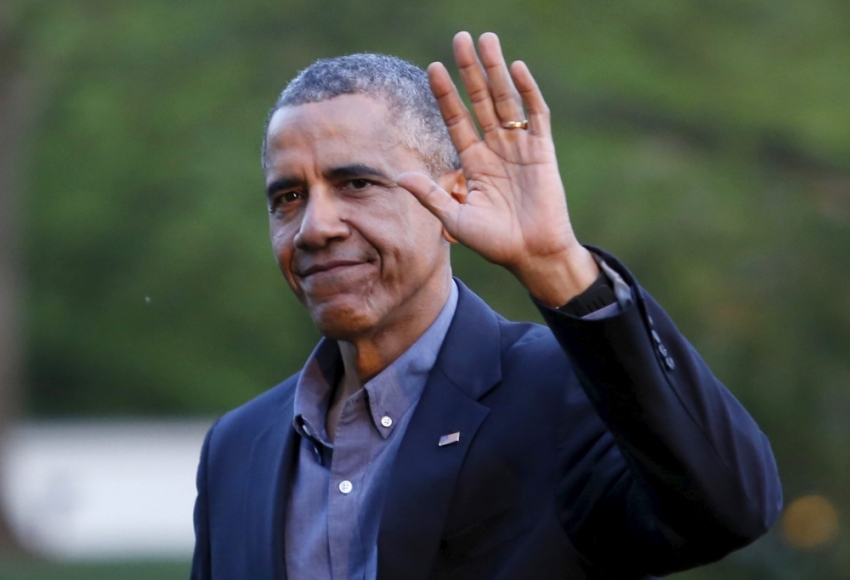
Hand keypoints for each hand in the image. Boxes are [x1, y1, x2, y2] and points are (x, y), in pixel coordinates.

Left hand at [396, 31, 597, 306]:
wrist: (532, 254)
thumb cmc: (494, 242)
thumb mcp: (455, 218)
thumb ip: (430, 195)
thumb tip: (399, 177)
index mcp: (474, 162)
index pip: (456, 119)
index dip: (446, 95)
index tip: (433, 68)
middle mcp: (496, 148)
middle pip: (480, 100)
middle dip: (470, 70)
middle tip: (460, 38)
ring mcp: (520, 147)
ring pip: (506, 100)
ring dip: (496, 71)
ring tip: (487, 41)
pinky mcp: (543, 151)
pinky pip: (535, 115)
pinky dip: (528, 92)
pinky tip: (516, 69)